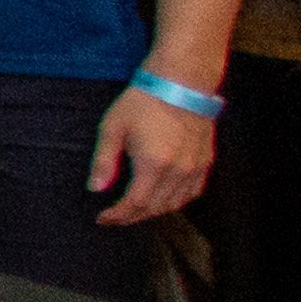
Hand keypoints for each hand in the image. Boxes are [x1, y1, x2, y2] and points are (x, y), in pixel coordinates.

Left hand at [89, 84, 216, 224]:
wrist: (182, 83)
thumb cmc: (144, 102)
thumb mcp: (113, 128)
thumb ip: (103, 162)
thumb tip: (95, 189)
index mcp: (154, 164)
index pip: (135, 204)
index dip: (118, 216)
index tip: (103, 218)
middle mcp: (178, 171)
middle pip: (155, 208)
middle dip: (132, 217)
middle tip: (114, 217)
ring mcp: (195, 167)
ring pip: (175, 204)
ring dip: (153, 211)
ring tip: (134, 210)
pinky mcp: (205, 161)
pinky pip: (192, 192)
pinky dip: (176, 201)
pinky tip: (162, 198)